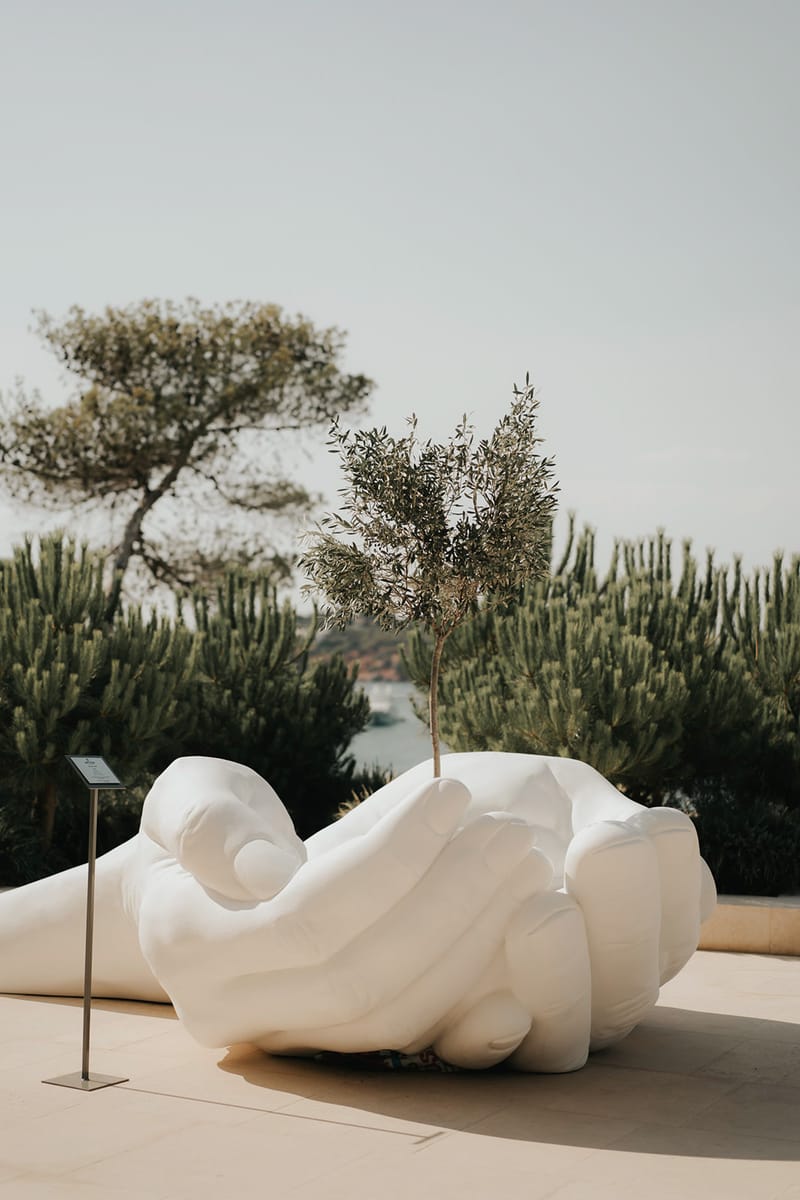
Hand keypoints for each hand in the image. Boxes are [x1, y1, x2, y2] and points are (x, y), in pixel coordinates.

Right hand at [134, 757, 553, 1064]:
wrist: (193, 888)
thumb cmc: (202, 824)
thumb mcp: (188, 797)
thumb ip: (211, 826)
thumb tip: (271, 875)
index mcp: (186, 944)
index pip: (306, 917)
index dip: (390, 860)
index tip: (454, 793)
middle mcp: (229, 1011)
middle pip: (361, 974)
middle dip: (448, 899)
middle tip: (512, 834)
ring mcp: (283, 1037)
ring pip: (395, 1011)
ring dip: (472, 937)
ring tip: (525, 863)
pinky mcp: (331, 1045)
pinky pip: (411, 1028)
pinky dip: (471, 977)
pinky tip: (517, 919)